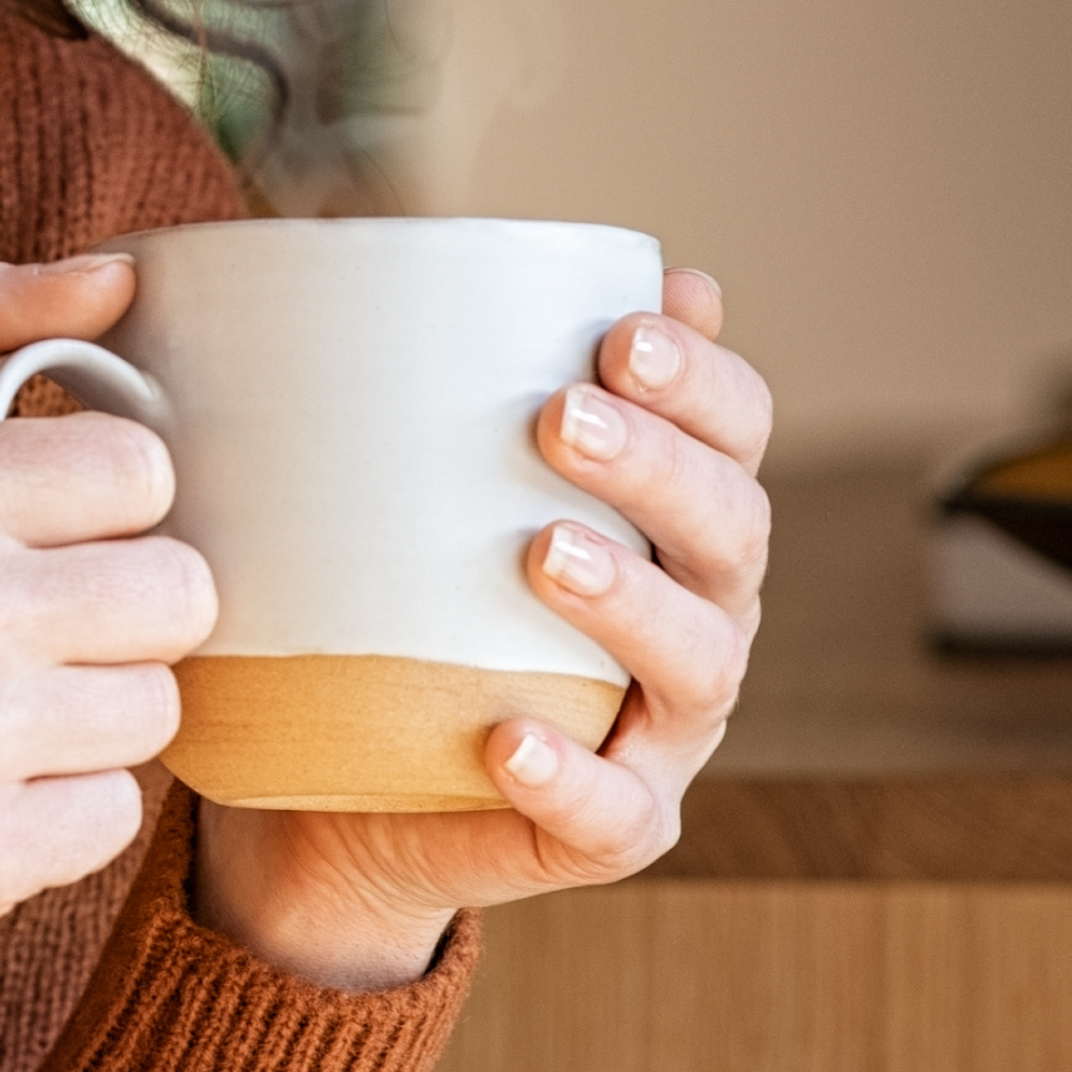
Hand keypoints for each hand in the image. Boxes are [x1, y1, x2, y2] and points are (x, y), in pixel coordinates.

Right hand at [0, 254, 212, 1071]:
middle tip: (18, 650)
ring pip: (156, 709)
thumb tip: (117, 274)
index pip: (139, 469)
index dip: (101, 514)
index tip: (32, 548)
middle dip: (116, 627)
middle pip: (177, 592)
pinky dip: (59, 823)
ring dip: (90, 728)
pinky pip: (117, 817)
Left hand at [192, 269, 773, 991]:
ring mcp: (660, 732)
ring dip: (630, 603)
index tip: (623, 330)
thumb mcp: (400, 487)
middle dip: (659, 465)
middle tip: (558, 417)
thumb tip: (402, 243)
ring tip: (542, 552)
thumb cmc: (386, 602)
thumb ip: (429, 383)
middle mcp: (694, 616)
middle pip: (729, 532)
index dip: (704, 382)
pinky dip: (569, 775)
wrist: (337, 791)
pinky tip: (510, 737)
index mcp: (669, 520)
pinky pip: (610, 812)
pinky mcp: (607, 828)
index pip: (733, 433)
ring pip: (697, 664)